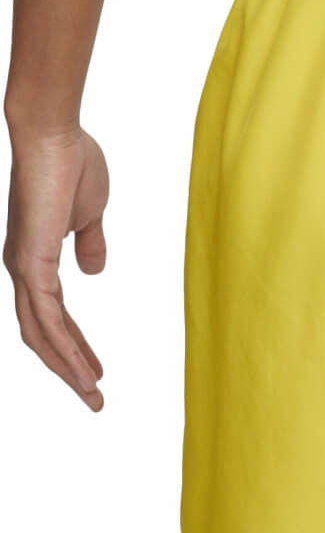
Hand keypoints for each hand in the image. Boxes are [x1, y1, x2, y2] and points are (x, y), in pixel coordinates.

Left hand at [4, 125, 107, 409]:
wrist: (54, 135)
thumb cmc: (72, 162)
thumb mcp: (90, 214)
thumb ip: (90, 244)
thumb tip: (93, 273)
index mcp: (32, 258)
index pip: (50, 315)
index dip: (72, 345)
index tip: (96, 370)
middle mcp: (20, 269)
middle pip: (39, 335)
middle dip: (67, 368)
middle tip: (93, 397)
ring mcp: (22, 269)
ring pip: (40, 335)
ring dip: (67, 369)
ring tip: (93, 396)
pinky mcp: (31, 264)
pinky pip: (48, 319)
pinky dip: (67, 349)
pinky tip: (85, 370)